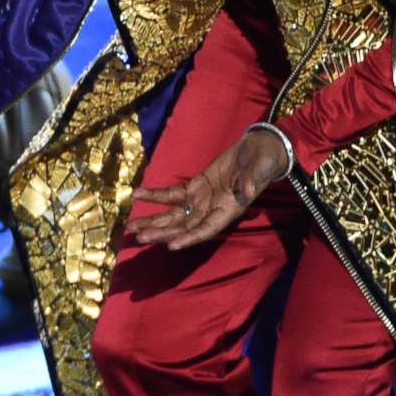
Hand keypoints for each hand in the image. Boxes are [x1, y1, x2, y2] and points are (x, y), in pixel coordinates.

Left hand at [130, 127, 291, 248]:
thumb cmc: (264, 161)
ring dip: (153, 221)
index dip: (189, 238)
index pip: (206, 229)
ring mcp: (201, 200)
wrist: (259, 149)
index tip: (171, 246)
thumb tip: (247, 189)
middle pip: (183, 227)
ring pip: (174, 215)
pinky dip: (155, 196)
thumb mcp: (260, 169)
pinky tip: (138, 195)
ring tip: (131, 228)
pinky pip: (171, 194)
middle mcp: (211, 210)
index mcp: (229, 210)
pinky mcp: (194, 187)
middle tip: (140, 237)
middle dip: (162, 233)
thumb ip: (252, 179)